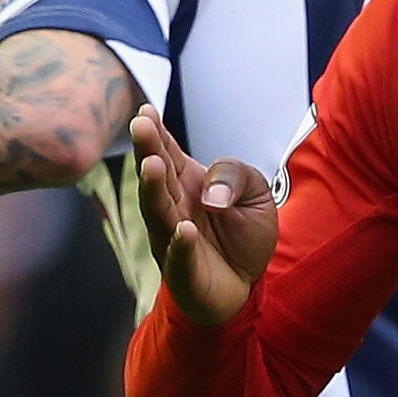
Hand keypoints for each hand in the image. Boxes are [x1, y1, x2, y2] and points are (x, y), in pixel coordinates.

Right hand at [132, 108, 278, 325]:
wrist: (245, 285)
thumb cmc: (242, 235)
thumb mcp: (255, 193)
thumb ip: (236, 176)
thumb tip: (211, 192)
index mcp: (186, 182)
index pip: (167, 152)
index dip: (156, 132)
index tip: (146, 112)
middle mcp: (172, 207)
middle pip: (157, 177)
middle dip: (148, 151)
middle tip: (142, 128)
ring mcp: (172, 239)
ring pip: (159, 213)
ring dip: (154, 190)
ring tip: (152, 166)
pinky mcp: (184, 272)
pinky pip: (180, 257)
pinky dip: (180, 244)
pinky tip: (183, 229)